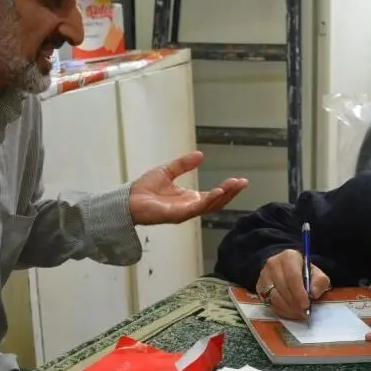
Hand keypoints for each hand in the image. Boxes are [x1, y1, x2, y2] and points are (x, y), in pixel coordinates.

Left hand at [128, 151, 247, 224]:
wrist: (127, 199)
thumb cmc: (144, 189)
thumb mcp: (167, 171)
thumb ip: (183, 164)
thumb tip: (200, 155)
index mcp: (189, 199)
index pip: (213, 195)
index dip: (227, 189)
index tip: (239, 180)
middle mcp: (189, 208)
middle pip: (216, 202)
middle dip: (231, 193)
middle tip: (243, 182)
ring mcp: (184, 213)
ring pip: (209, 206)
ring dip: (223, 196)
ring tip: (234, 186)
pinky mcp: (176, 215)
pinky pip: (196, 208)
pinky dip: (208, 200)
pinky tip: (217, 192)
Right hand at [256, 249, 330, 319]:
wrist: (287, 269)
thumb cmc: (304, 272)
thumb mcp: (316, 274)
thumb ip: (319, 282)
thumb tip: (313, 293)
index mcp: (289, 257)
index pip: (292, 276)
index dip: (299, 293)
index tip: (306, 305)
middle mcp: (273, 264)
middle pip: (282, 288)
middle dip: (294, 304)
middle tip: (303, 313)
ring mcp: (264, 275)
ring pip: (274, 297)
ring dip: (287, 309)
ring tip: (298, 314)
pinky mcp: (259, 286)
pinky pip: (269, 302)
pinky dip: (280, 310)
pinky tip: (289, 312)